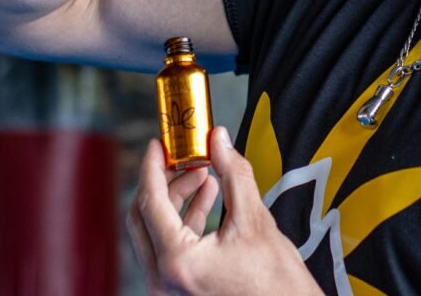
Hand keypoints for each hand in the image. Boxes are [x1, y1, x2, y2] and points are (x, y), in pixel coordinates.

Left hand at [127, 127, 321, 295]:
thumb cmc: (276, 282)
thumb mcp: (254, 220)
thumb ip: (232, 173)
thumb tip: (218, 140)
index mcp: (177, 262)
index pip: (151, 203)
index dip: (152, 168)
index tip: (158, 145)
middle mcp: (163, 280)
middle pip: (144, 217)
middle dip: (164, 182)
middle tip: (183, 157)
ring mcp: (167, 288)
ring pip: (155, 232)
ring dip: (175, 200)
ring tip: (203, 175)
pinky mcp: (178, 289)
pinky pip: (168, 248)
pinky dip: (182, 221)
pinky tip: (207, 197)